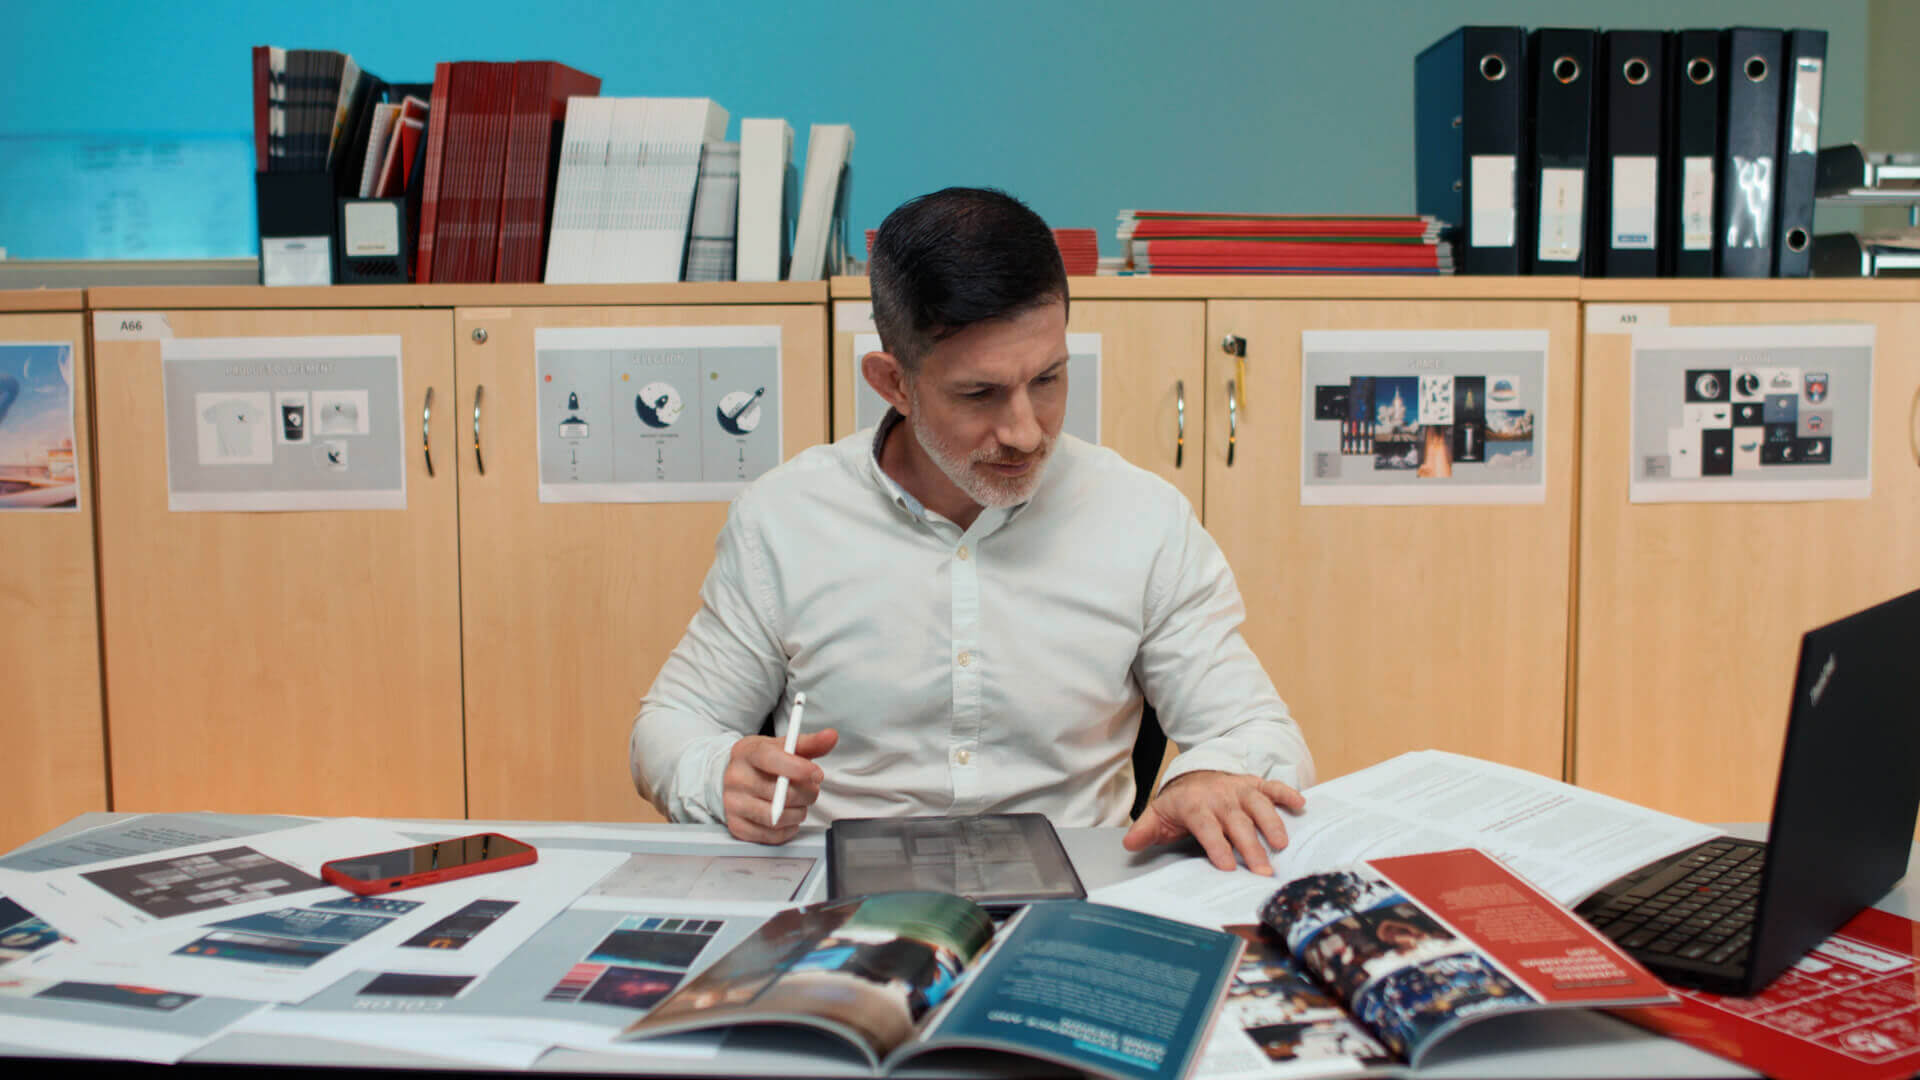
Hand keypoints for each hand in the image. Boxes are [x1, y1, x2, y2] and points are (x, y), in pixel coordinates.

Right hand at [722, 728, 837, 843]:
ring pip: (778, 817)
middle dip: (807, 793)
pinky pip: (772, 835)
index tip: (816, 774)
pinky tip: (787, 816)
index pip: (771, 760)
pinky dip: (788, 828)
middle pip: (781, 793)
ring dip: (799, 813)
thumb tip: (830, 736)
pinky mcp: (737, 827)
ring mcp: (733, 804)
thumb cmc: (761, 762)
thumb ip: (809, 743)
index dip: (798, 768)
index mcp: (746, 752)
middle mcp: (736, 778)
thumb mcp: (782, 747)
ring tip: (799, 803)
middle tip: (811, 789)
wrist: (734, 777)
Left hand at [1121, 770, 1305, 874]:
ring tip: (1282, 845)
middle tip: (1262, 871)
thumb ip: (1145, 831)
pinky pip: (1273, 787)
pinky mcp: (1255, 784)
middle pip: (1237, 822)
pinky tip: (1300, 805)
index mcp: (1196, 806)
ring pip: (1258, 805)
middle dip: (1250, 847)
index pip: (1207, 827)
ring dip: (1271, 824)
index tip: (1227, 867)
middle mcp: (1220, 797)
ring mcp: (1239, 789)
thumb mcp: (1158, 815)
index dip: (1216, 846)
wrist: (1196, 774)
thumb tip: (1129, 845)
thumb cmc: (1180, 804)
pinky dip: (1287, 793)